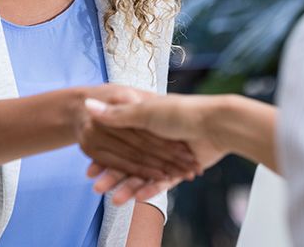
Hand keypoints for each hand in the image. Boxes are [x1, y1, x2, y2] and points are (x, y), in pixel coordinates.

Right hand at [85, 94, 231, 202]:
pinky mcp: (182, 168)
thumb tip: (87, 105)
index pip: (120, 141)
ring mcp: (169, 154)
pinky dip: (150, 189)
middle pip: (131, 160)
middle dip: (114, 174)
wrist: (216, 123)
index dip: (105, 154)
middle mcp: (157, 137)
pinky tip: (135, 198)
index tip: (90, 167)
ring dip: (129, 186)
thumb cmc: (180, 111)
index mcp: (146, 121)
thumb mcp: (145, 111)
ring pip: (145, 173)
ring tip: (114, 198)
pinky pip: (163, 183)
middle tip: (98, 187)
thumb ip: (118, 114)